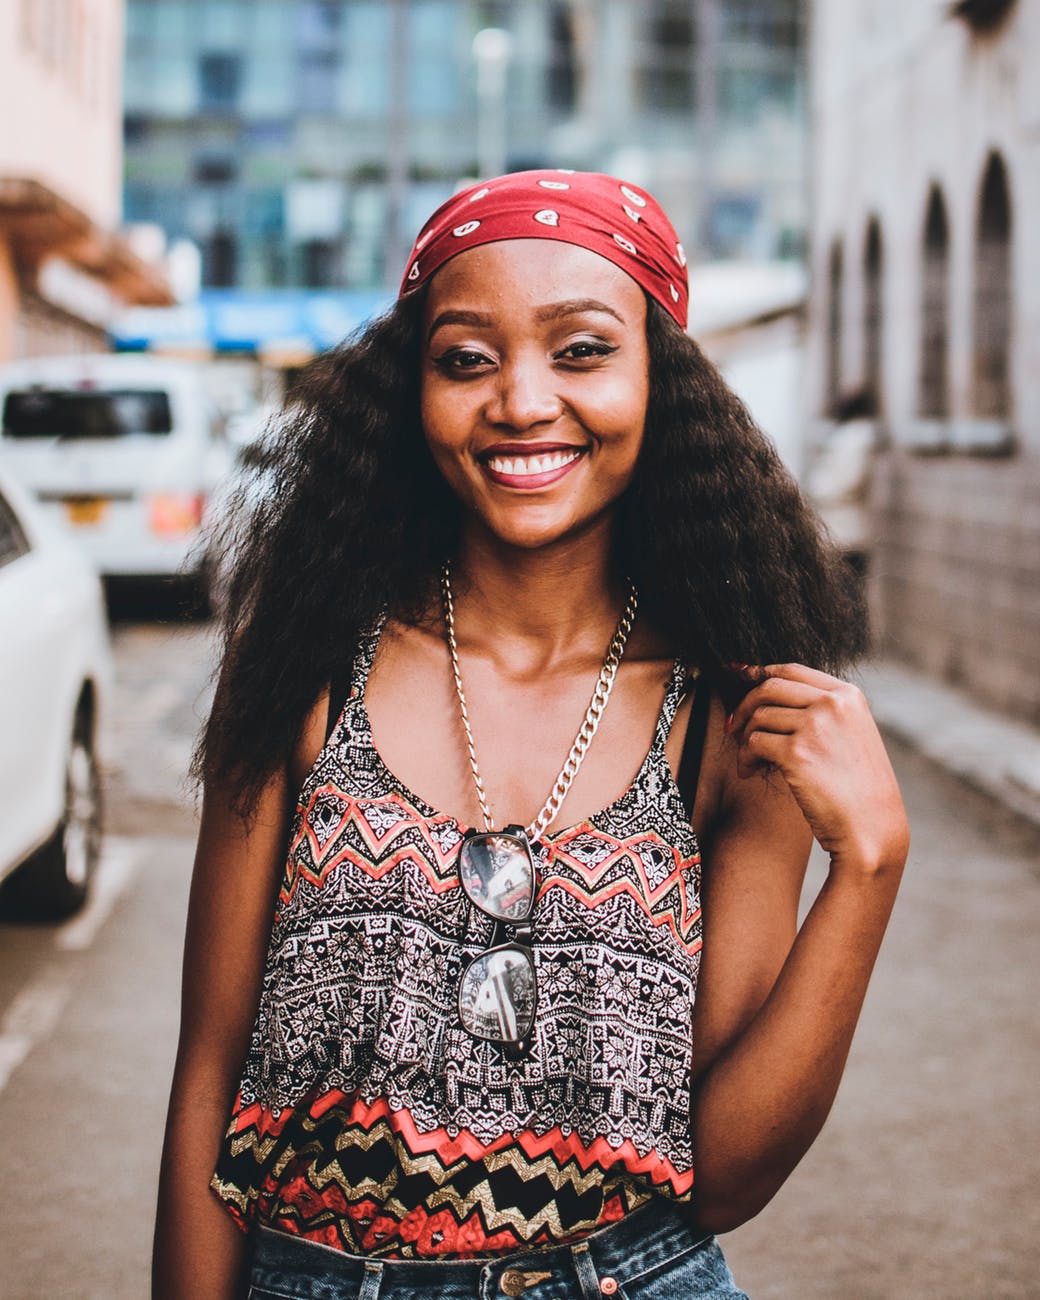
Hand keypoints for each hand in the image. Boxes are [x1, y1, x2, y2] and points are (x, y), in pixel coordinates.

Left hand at [727, 664, 908, 874]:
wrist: (872, 828)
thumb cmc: (859, 789)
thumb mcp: (852, 736)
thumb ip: (824, 713)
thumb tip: (771, 695)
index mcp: (849, 696)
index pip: (793, 670)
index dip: (760, 673)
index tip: (740, 677)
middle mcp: (832, 704)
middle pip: (769, 688)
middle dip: (745, 706)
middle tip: (733, 727)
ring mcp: (815, 726)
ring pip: (758, 717)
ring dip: (745, 739)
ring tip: (748, 760)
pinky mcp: (796, 752)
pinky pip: (753, 744)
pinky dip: (744, 758)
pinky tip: (749, 772)